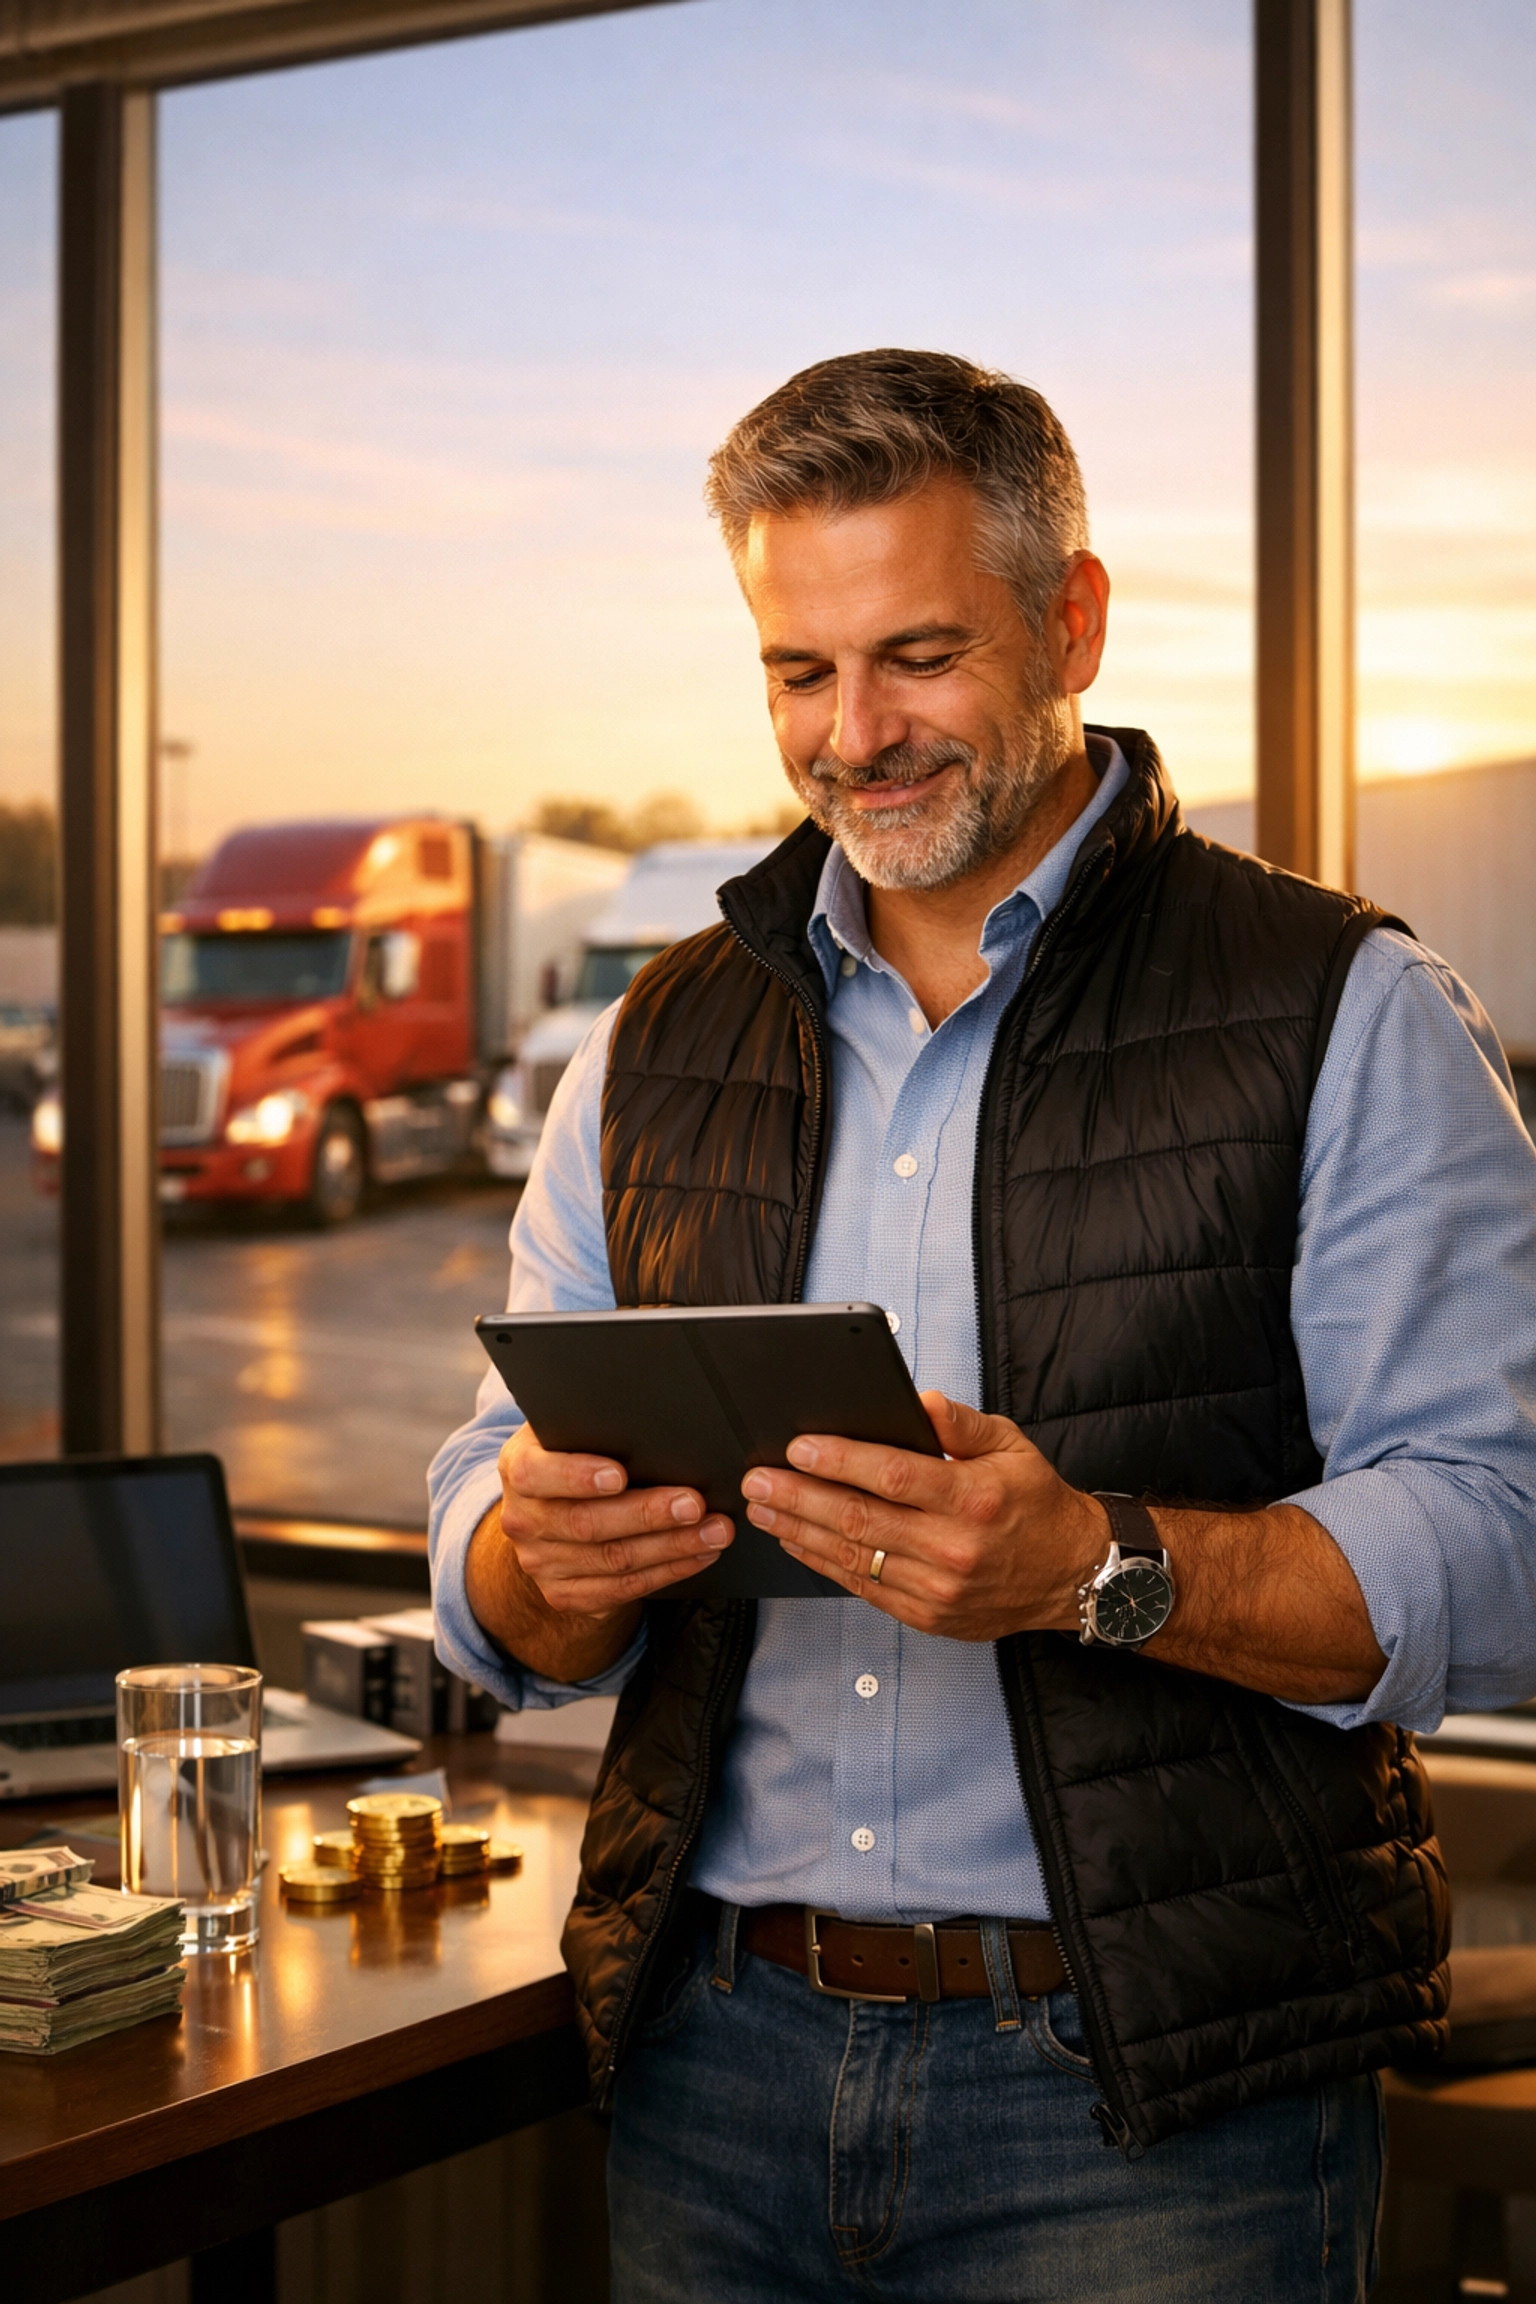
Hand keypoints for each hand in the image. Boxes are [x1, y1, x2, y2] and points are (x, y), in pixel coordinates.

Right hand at [498, 1420, 734, 1617]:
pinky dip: (667, 1571)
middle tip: (693, 1503)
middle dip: (647, 1514)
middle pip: (586, 1523)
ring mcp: (541, 1562)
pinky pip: (621, 1588)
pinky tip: (697, 1555)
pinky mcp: (565, 1594)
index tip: (620, 1474)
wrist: (545, 1514)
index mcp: (518, 1469)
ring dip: (672, 1547)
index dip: (577, 1476)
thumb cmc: (572, 1458)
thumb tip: (656, 1421)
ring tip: (713, 1531)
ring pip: (613, 1560)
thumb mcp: (568, 1434)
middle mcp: (523, 1519)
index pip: (537, 1474)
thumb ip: (594, 1428)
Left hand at [740, 1392, 1104, 1641]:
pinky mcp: (927, 1614)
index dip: (840, 1460)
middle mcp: (953, 1546)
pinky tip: (797, 1540)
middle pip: (859, 1519)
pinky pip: (862, 1587)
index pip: (893, 1475)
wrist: (1070, 1575)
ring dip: (799, 1530)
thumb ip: (961, 1423)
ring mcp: (938, 1587)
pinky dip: (822, 1563)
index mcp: (974, 1498)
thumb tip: (918, 1401)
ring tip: (763, 1507)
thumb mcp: (1011, 1446)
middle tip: (758, 1478)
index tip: (798, 1446)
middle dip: (799, 1495)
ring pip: (852, 1556)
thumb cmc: (1036, 1503)